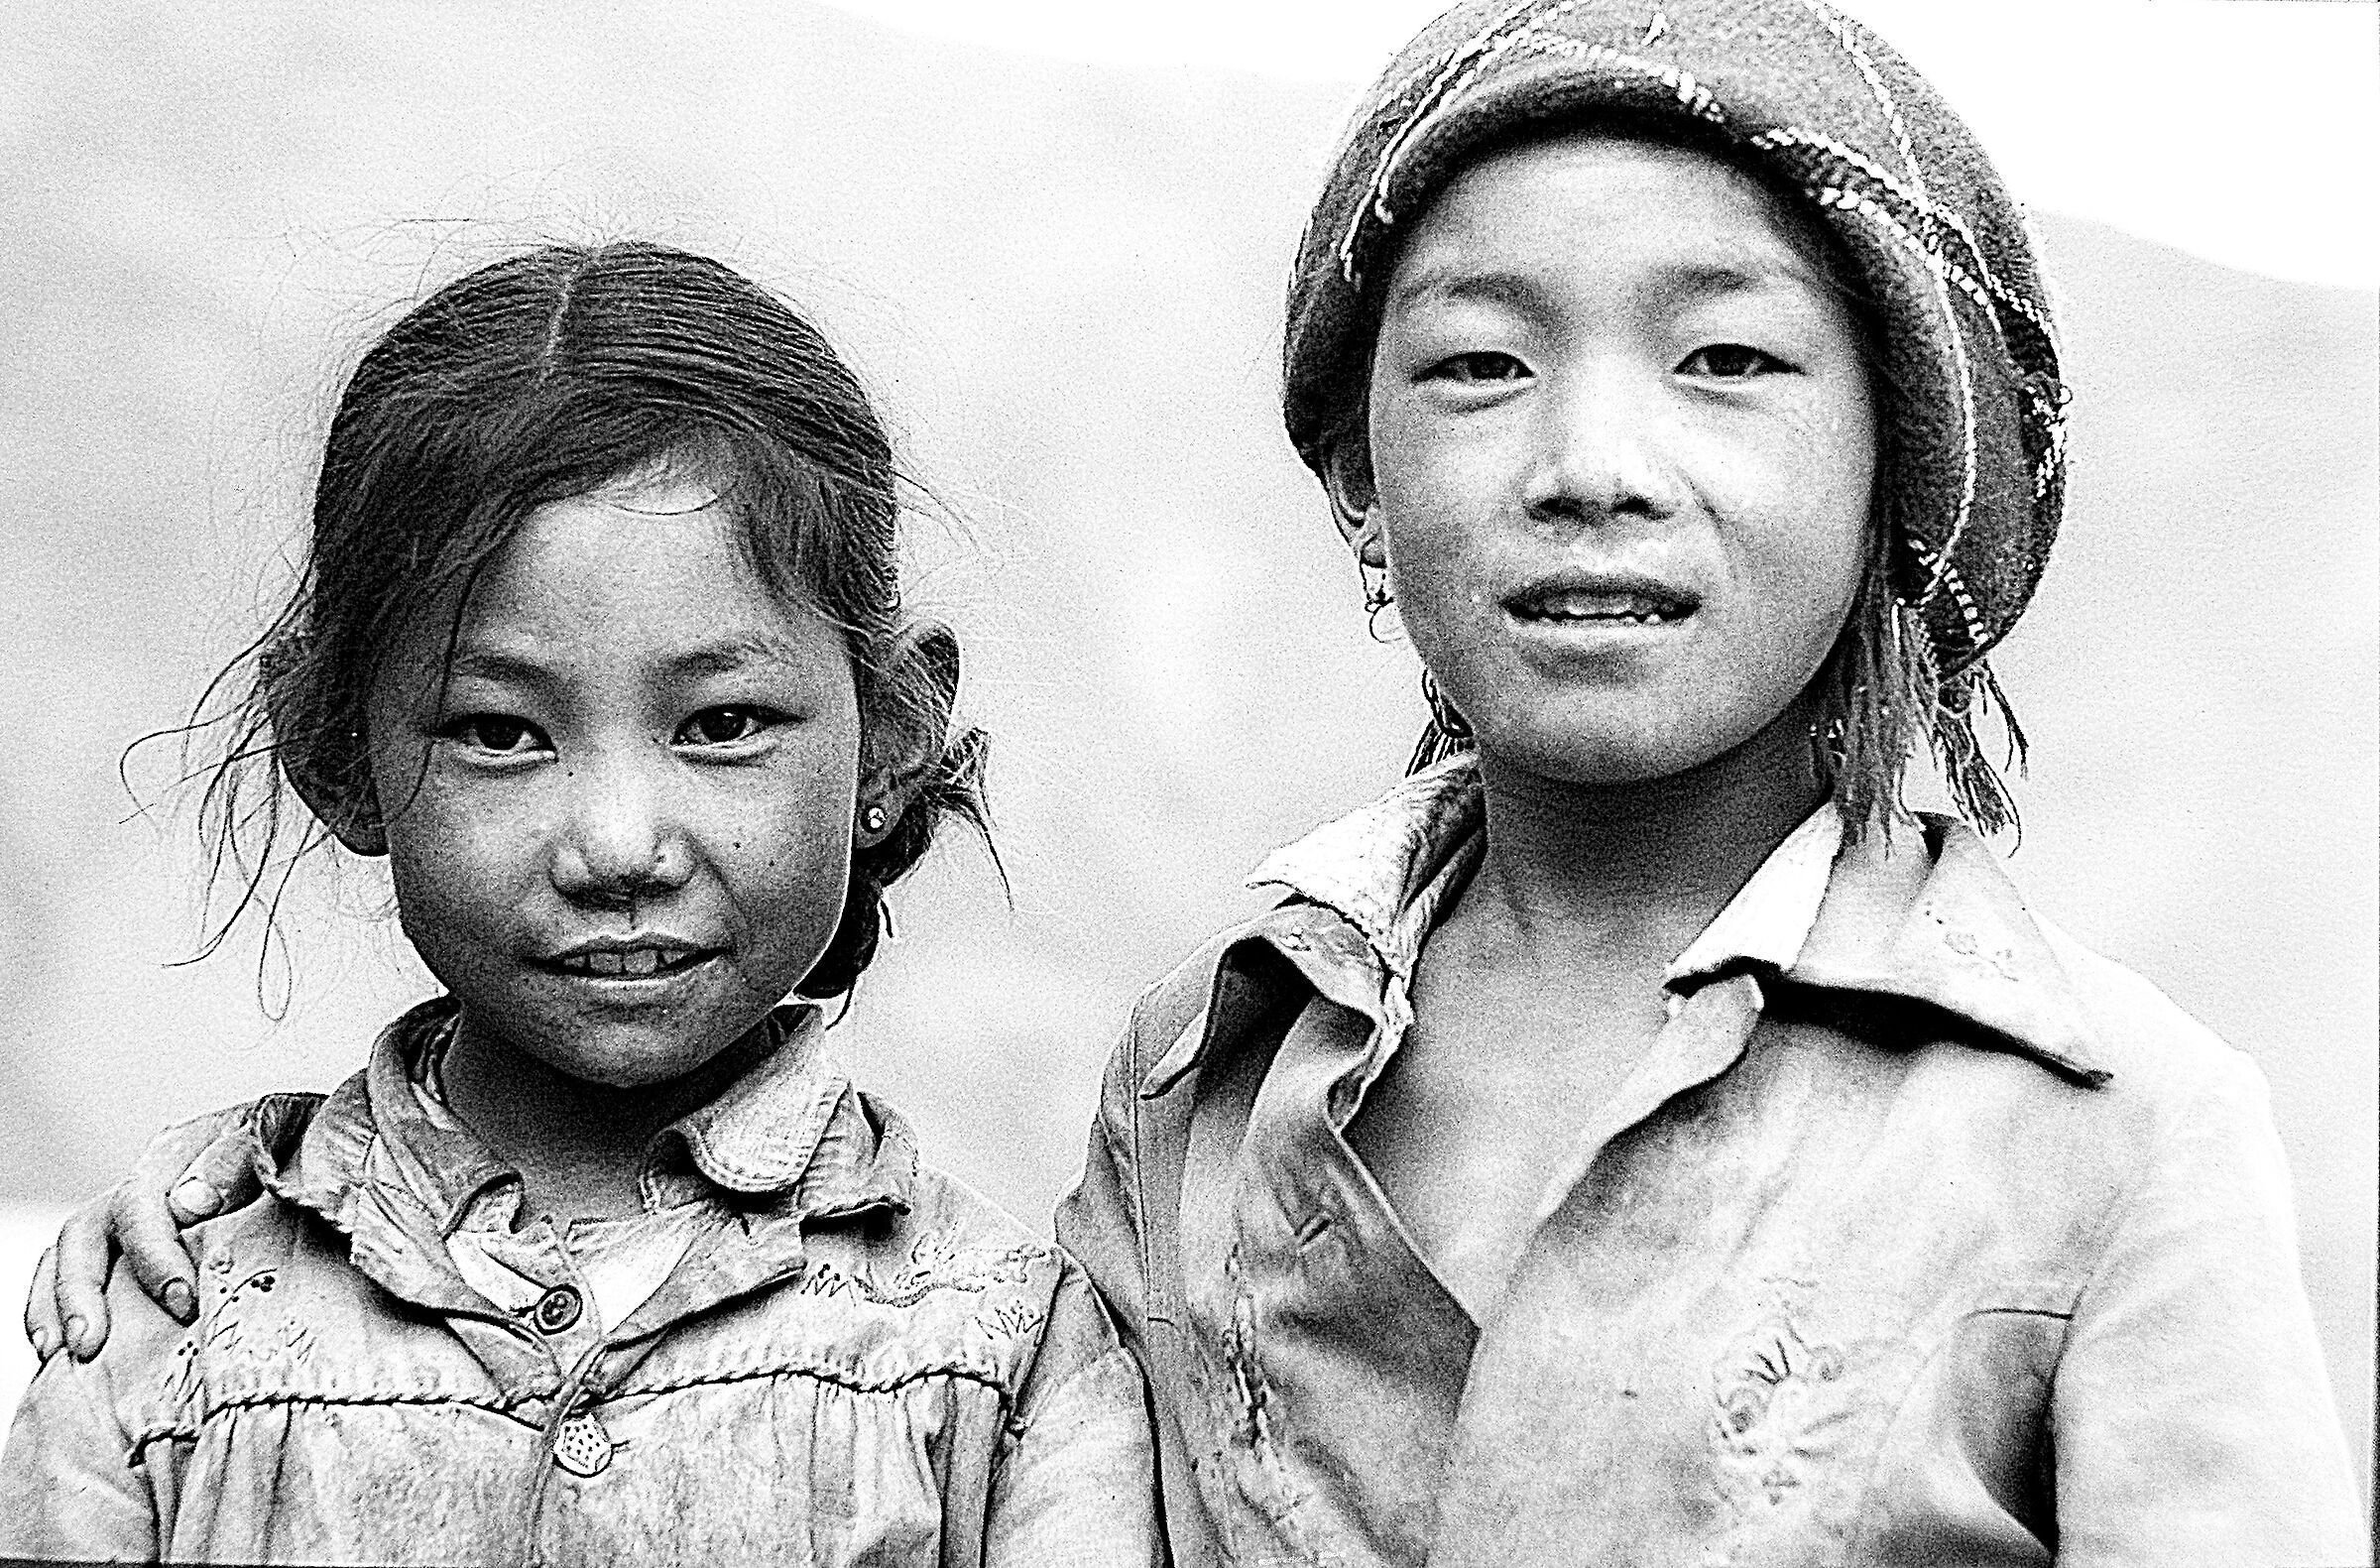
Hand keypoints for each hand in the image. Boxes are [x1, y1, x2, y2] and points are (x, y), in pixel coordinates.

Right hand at [22, 1094, 318, 1361]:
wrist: (328, 1149)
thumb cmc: (312, 1146)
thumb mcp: (290, 1134)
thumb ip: (242, 1160)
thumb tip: (190, 1201)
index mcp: (188, 1148)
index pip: (145, 1201)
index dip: (155, 1254)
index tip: (183, 1301)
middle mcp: (152, 1178)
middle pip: (92, 1227)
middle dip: (85, 1288)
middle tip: (94, 1343)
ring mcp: (140, 1210)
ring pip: (74, 1248)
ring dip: (61, 1301)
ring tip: (67, 1352)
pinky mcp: (136, 1242)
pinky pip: (75, 1267)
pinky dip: (56, 1303)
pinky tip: (55, 1348)